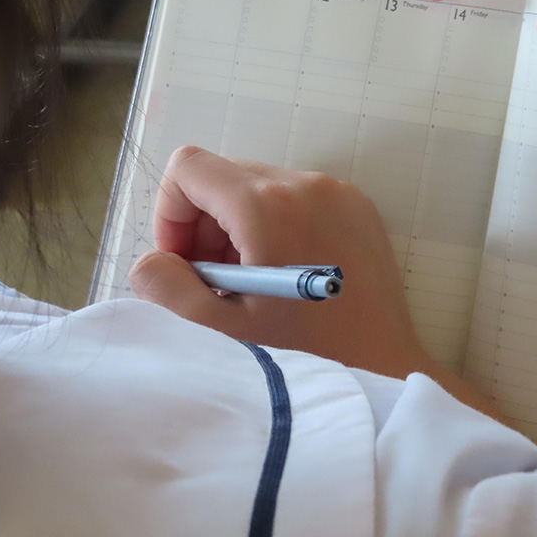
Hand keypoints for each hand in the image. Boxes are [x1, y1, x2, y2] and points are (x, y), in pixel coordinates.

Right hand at [128, 146, 430, 379]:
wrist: (384, 369)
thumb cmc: (304, 356)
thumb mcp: (221, 331)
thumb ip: (168, 288)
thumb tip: (151, 262)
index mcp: (267, 206)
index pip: (188, 167)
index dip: (170, 213)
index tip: (186, 263)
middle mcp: (306, 184)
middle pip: (224, 175)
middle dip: (204, 224)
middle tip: (217, 283)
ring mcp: (338, 192)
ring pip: (261, 185)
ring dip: (240, 226)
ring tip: (253, 285)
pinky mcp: (359, 207)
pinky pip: (299, 197)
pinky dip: (278, 225)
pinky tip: (286, 277)